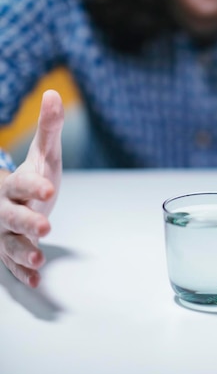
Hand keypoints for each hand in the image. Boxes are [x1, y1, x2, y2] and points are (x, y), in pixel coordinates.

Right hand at [0, 90, 63, 286]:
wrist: (15, 198)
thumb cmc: (32, 176)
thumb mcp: (44, 153)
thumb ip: (49, 128)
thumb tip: (54, 95)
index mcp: (12, 184)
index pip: (20, 183)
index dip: (33, 187)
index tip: (49, 189)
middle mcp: (4, 208)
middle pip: (10, 216)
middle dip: (26, 222)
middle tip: (45, 227)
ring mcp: (4, 231)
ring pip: (9, 242)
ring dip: (23, 251)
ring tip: (39, 259)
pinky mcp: (9, 250)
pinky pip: (12, 263)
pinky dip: (22, 271)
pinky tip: (35, 278)